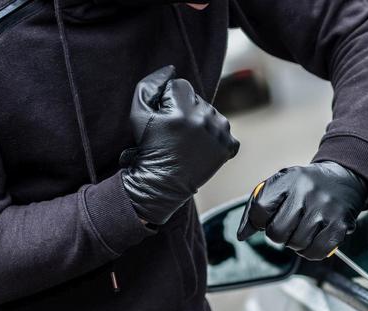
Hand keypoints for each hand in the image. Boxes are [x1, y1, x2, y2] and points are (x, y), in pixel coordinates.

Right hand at [122, 66, 239, 224]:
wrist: (163, 184)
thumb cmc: (149, 148)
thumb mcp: (138, 113)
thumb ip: (150, 85)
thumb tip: (171, 70)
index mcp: (182, 110)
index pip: (181, 86)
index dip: (170, 101)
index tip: (165, 120)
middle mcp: (204, 119)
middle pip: (197, 99)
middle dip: (186, 110)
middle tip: (176, 133)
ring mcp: (219, 134)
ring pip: (212, 114)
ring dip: (202, 122)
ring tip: (188, 141)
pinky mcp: (228, 147)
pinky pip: (224, 131)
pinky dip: (215, 138)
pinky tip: (201, 149)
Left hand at [236, 161, 367, 260]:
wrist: (343, 179)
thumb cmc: (304, 187)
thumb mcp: (279, 187)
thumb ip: (256, 209)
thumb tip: (241, 236)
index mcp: (287, 179)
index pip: (260, 209)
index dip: (259, 222)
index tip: (266, 220)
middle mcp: (307, 192)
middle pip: (277, 232)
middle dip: (278, 235)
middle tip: (287, 227)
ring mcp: (325, 208)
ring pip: (296, 244)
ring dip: (295, 244)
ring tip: (301, 230)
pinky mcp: (340, 224)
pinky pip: (316, 251)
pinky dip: (311, 252)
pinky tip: (313, 239)